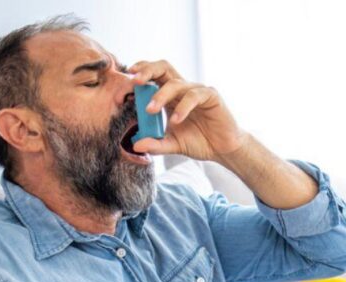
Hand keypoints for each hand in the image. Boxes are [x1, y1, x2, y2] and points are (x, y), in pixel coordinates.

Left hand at [128, 59, 247, 160]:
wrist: (223, 149)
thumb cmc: (199, 141)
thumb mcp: (172, 145)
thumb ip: (155, 144)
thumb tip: (136, 146)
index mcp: (170, 96)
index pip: (152, 76)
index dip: (138, 77)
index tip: (122, 88)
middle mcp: (182, 89)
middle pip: (163, 67)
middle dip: (146, 70)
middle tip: (134, 82)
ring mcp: (197, 91)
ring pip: (175, 83)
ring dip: (160, 95)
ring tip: (150, 111)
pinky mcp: (211, 96)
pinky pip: (193, 96)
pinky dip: (182, 107)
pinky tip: (176, 121)